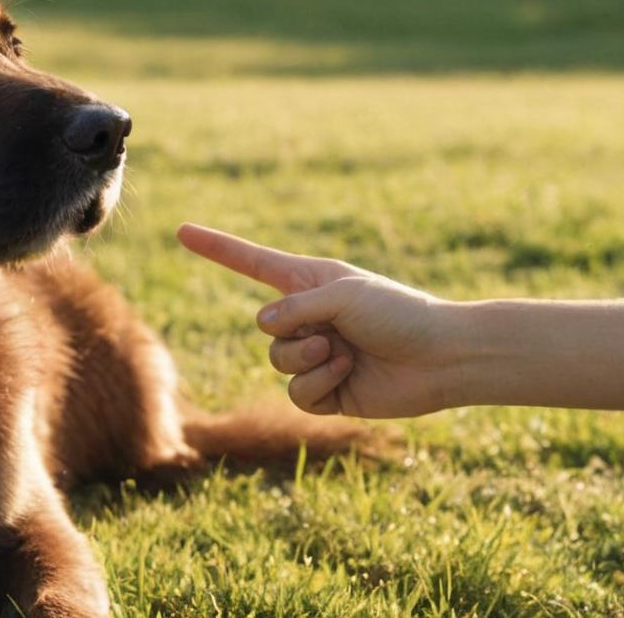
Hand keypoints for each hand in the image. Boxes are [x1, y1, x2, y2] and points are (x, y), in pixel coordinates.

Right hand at [177, 223, 462, 417]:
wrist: (441, 358)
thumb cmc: (398, 313)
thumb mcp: (342, 294)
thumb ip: (294, 307)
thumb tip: (263, 327)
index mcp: (309, 282)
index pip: (251, 262)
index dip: (216, 248)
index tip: (182, 231)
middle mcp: (308, 317)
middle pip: (265, 328)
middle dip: (294, 332)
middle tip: (334, 332)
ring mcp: (316, 354)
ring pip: (277, 361)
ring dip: (308, 359)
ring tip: (345, 353)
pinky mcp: (327, 391)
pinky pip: (297, 393)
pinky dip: (319, 384)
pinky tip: (348, 376)